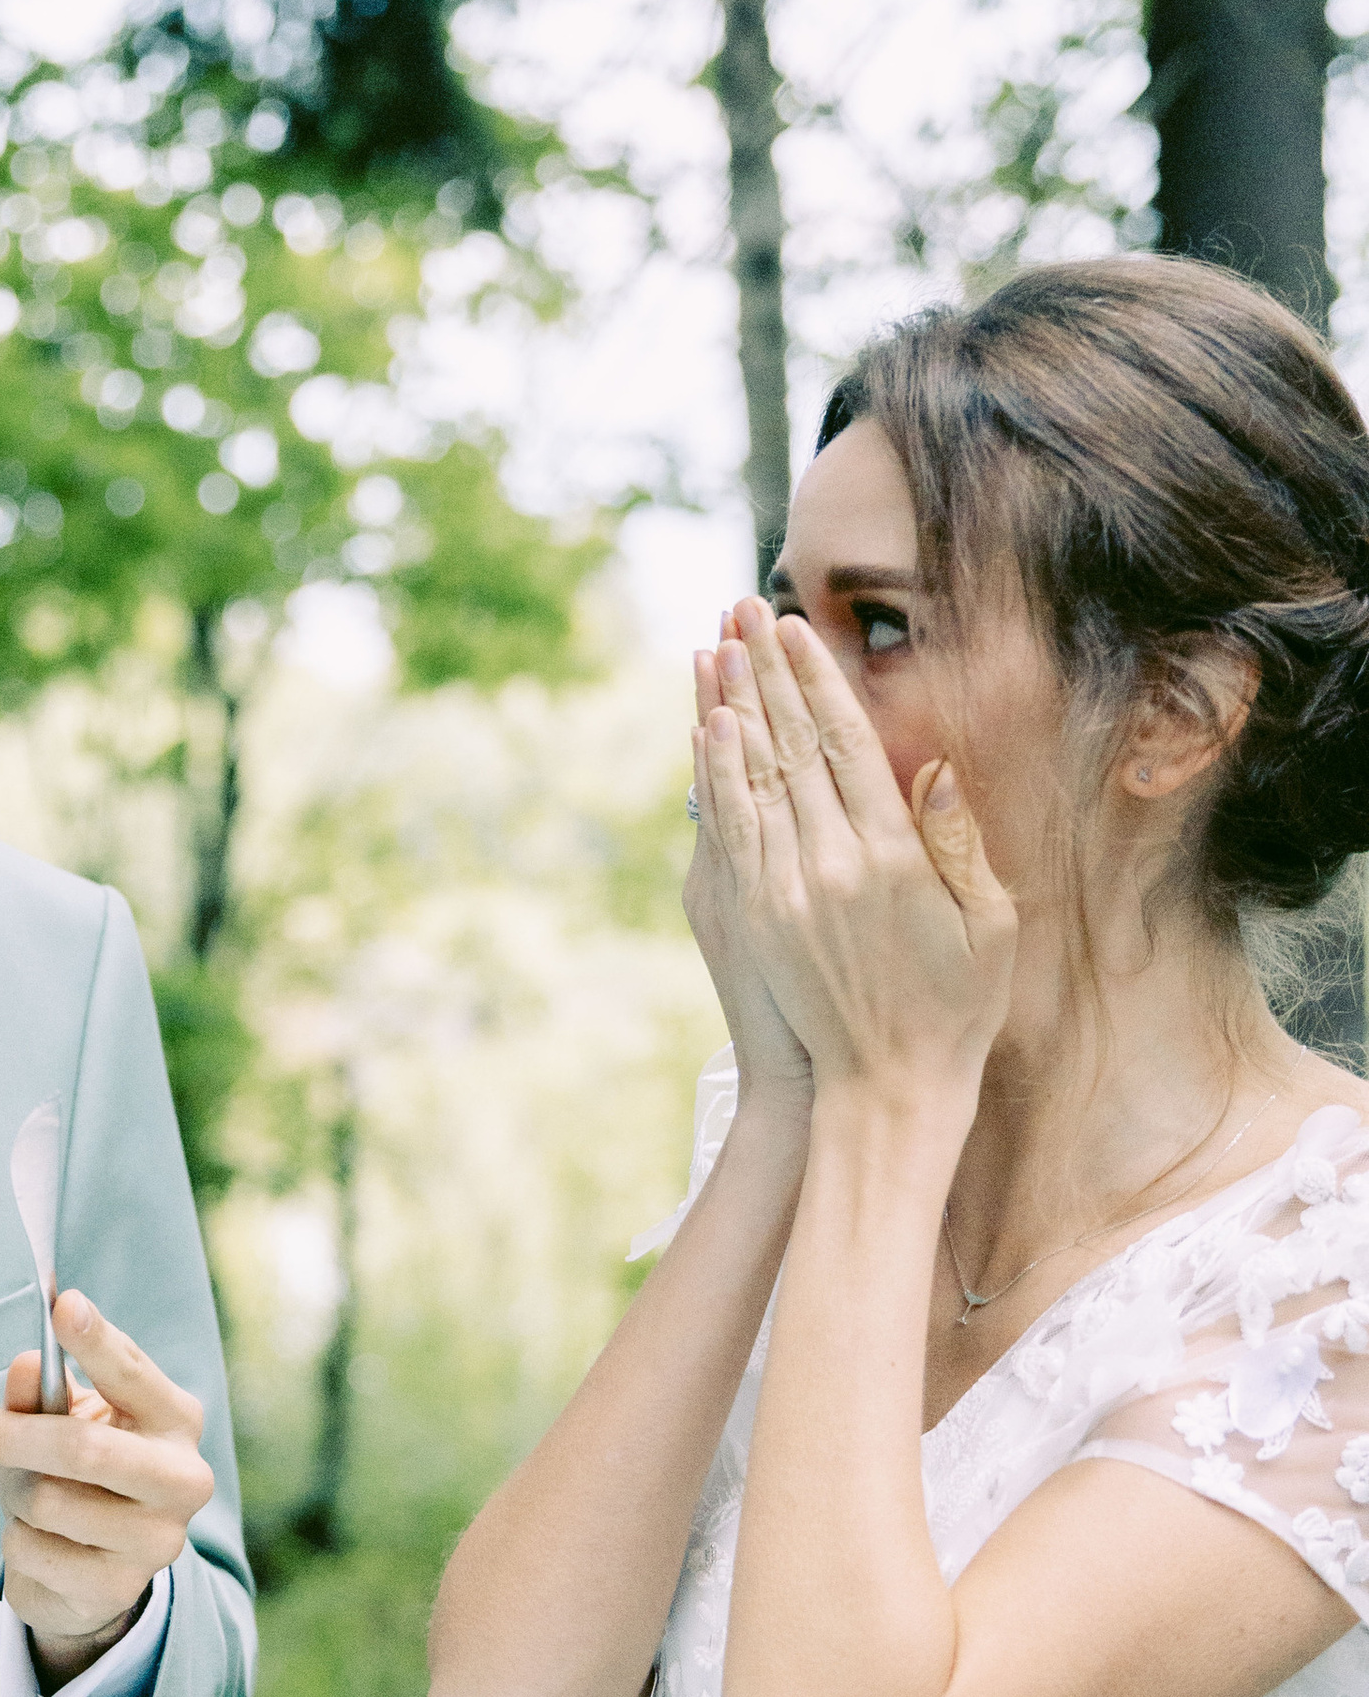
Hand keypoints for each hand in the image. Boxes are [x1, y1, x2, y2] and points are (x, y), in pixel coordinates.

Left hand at [0, 1291, 214, 1685]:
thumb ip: (42, 1392)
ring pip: (47, 1500)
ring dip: (17, 1494)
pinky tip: (41, 1542)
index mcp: (175, 1420)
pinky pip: (33, 1549)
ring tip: (27, 1497)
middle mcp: (183, 1478)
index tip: (62, 1303)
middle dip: (17, 1434)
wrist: (97, 1573)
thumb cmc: (80, 1476)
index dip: (95, 1338)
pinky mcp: (120, 1587)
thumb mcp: (60, 1422)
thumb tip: (29, 1364)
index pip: (132, 1372)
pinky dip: (17, 1540)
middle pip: (85, 1447)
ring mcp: (157, 1539)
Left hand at [705, 598, 1016, 1102]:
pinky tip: (708, 731)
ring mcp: (783, 891)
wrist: (886, 1087)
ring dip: (730, 706)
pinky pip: (728, 828)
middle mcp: (828, 865)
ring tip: (712, 647)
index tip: (792, 628)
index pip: (844, 744)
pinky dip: (715, 773)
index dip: (814, 680)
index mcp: (892, 858)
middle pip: (787, 745)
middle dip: (763, 671)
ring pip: (749, 778)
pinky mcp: (755, 916)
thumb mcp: (988, 925)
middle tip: (740, 609)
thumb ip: (961, 842)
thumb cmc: (956, 1007)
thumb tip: (937, 765)